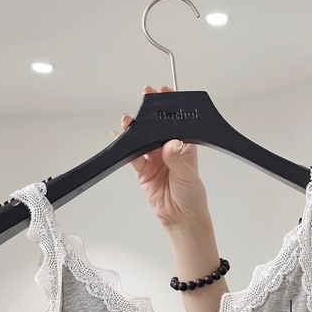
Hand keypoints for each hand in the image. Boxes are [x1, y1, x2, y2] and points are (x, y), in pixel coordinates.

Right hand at [115, 86, 210, 228]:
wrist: (181, 218)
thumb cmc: (192, 197)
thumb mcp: (188, 177)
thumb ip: (177, 160)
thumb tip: (171, 145)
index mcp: (184, 146)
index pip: (177, 122)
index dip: (170, 107)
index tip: (163, 93)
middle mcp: (168, 149)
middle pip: (156, 126)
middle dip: (149, 112)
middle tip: (145, 98)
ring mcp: (154, 158)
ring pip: (141, 138)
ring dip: (134, 128)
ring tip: (129, 121)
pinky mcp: (143, 169)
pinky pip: (131, 154)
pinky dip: (124, 146)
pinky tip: (119, 137)